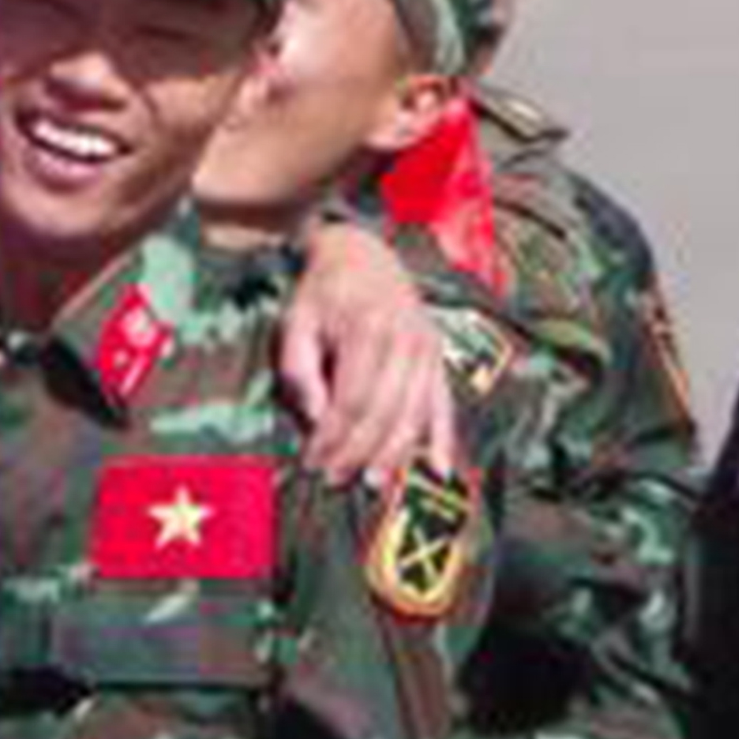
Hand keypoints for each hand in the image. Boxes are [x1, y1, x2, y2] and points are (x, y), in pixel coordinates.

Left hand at [286, 220, 456, 486]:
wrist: (362, 255)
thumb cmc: (321, 294)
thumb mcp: (296, 321)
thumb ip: (300, 369)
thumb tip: (317, 419)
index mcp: (366, 330)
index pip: (351, 400)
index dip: (332, 438)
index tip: (311, 462)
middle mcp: (404, 340)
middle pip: (384, 413)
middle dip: (357, 453)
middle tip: (334, 479)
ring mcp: (426, 349)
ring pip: (414, 415)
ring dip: (394, 455)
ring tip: (373, 483)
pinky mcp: (438, 357)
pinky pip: (443, 404)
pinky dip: (443, 439)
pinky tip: (439, 470)